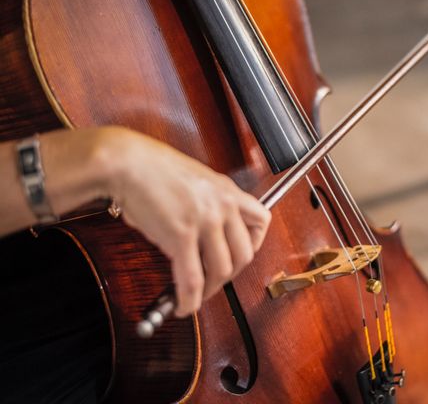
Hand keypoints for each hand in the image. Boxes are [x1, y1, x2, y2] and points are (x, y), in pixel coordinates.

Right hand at [99, 127, 270, 316]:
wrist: (126, 162)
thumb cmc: (152, 169)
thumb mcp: (195, 180)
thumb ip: (208, 203)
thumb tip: (206, 234)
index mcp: (227, 191)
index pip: (261, 221)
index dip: (254, 245)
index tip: (239, 256)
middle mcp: (223, 206)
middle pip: (244, 255)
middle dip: (230, 276)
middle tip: (215, 282)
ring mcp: (205, 221)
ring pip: (221, 271)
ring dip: (210, 292)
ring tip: (196, 297)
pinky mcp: (181, 236)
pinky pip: (192, 279)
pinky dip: (189, 300)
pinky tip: (182, 305)